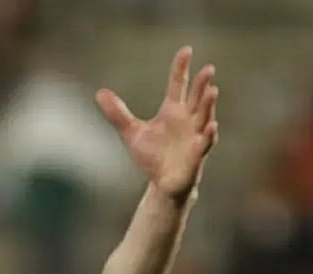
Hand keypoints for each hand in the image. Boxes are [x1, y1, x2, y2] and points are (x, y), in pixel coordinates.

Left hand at [96, 46, 219, 200]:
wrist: (163, 184)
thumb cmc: (152, 156)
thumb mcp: (131, 132)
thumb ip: (117, 113)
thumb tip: (100, 93)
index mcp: (173, 111)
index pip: (178, 84)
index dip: (181, 68)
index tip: (186, 50)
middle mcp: (188, 120)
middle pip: (196, 98)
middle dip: (202, 84)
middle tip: (208, 68)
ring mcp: (195, 137)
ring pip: (205, 117)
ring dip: (209, 105)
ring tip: (213, 90)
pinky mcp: (197, 155)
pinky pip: (205, 144)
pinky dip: (208, 135)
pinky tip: (211, 126)